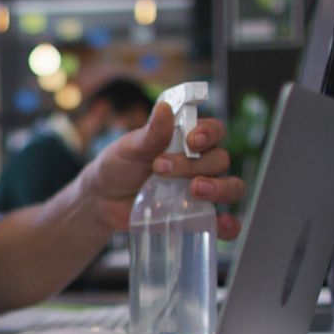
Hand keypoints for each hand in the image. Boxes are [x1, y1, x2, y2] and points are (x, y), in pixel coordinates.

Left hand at [79, 102, 244, 239]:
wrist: (103, 200)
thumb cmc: (118, 166)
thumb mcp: (129, 148)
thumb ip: (150, 133)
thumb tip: (164, 108)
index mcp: (188, 140)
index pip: (214, 131)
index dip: (209, 134)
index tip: (193, 140)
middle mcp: (200, 164)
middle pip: (220, 160)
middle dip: (196, 164)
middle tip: (164, 169)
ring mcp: (202, 191)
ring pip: (230, 187)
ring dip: (220, 189)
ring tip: (195, 191)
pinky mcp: (197, 216)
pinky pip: (223, 222)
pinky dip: (229, 224)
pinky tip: (222, 224)